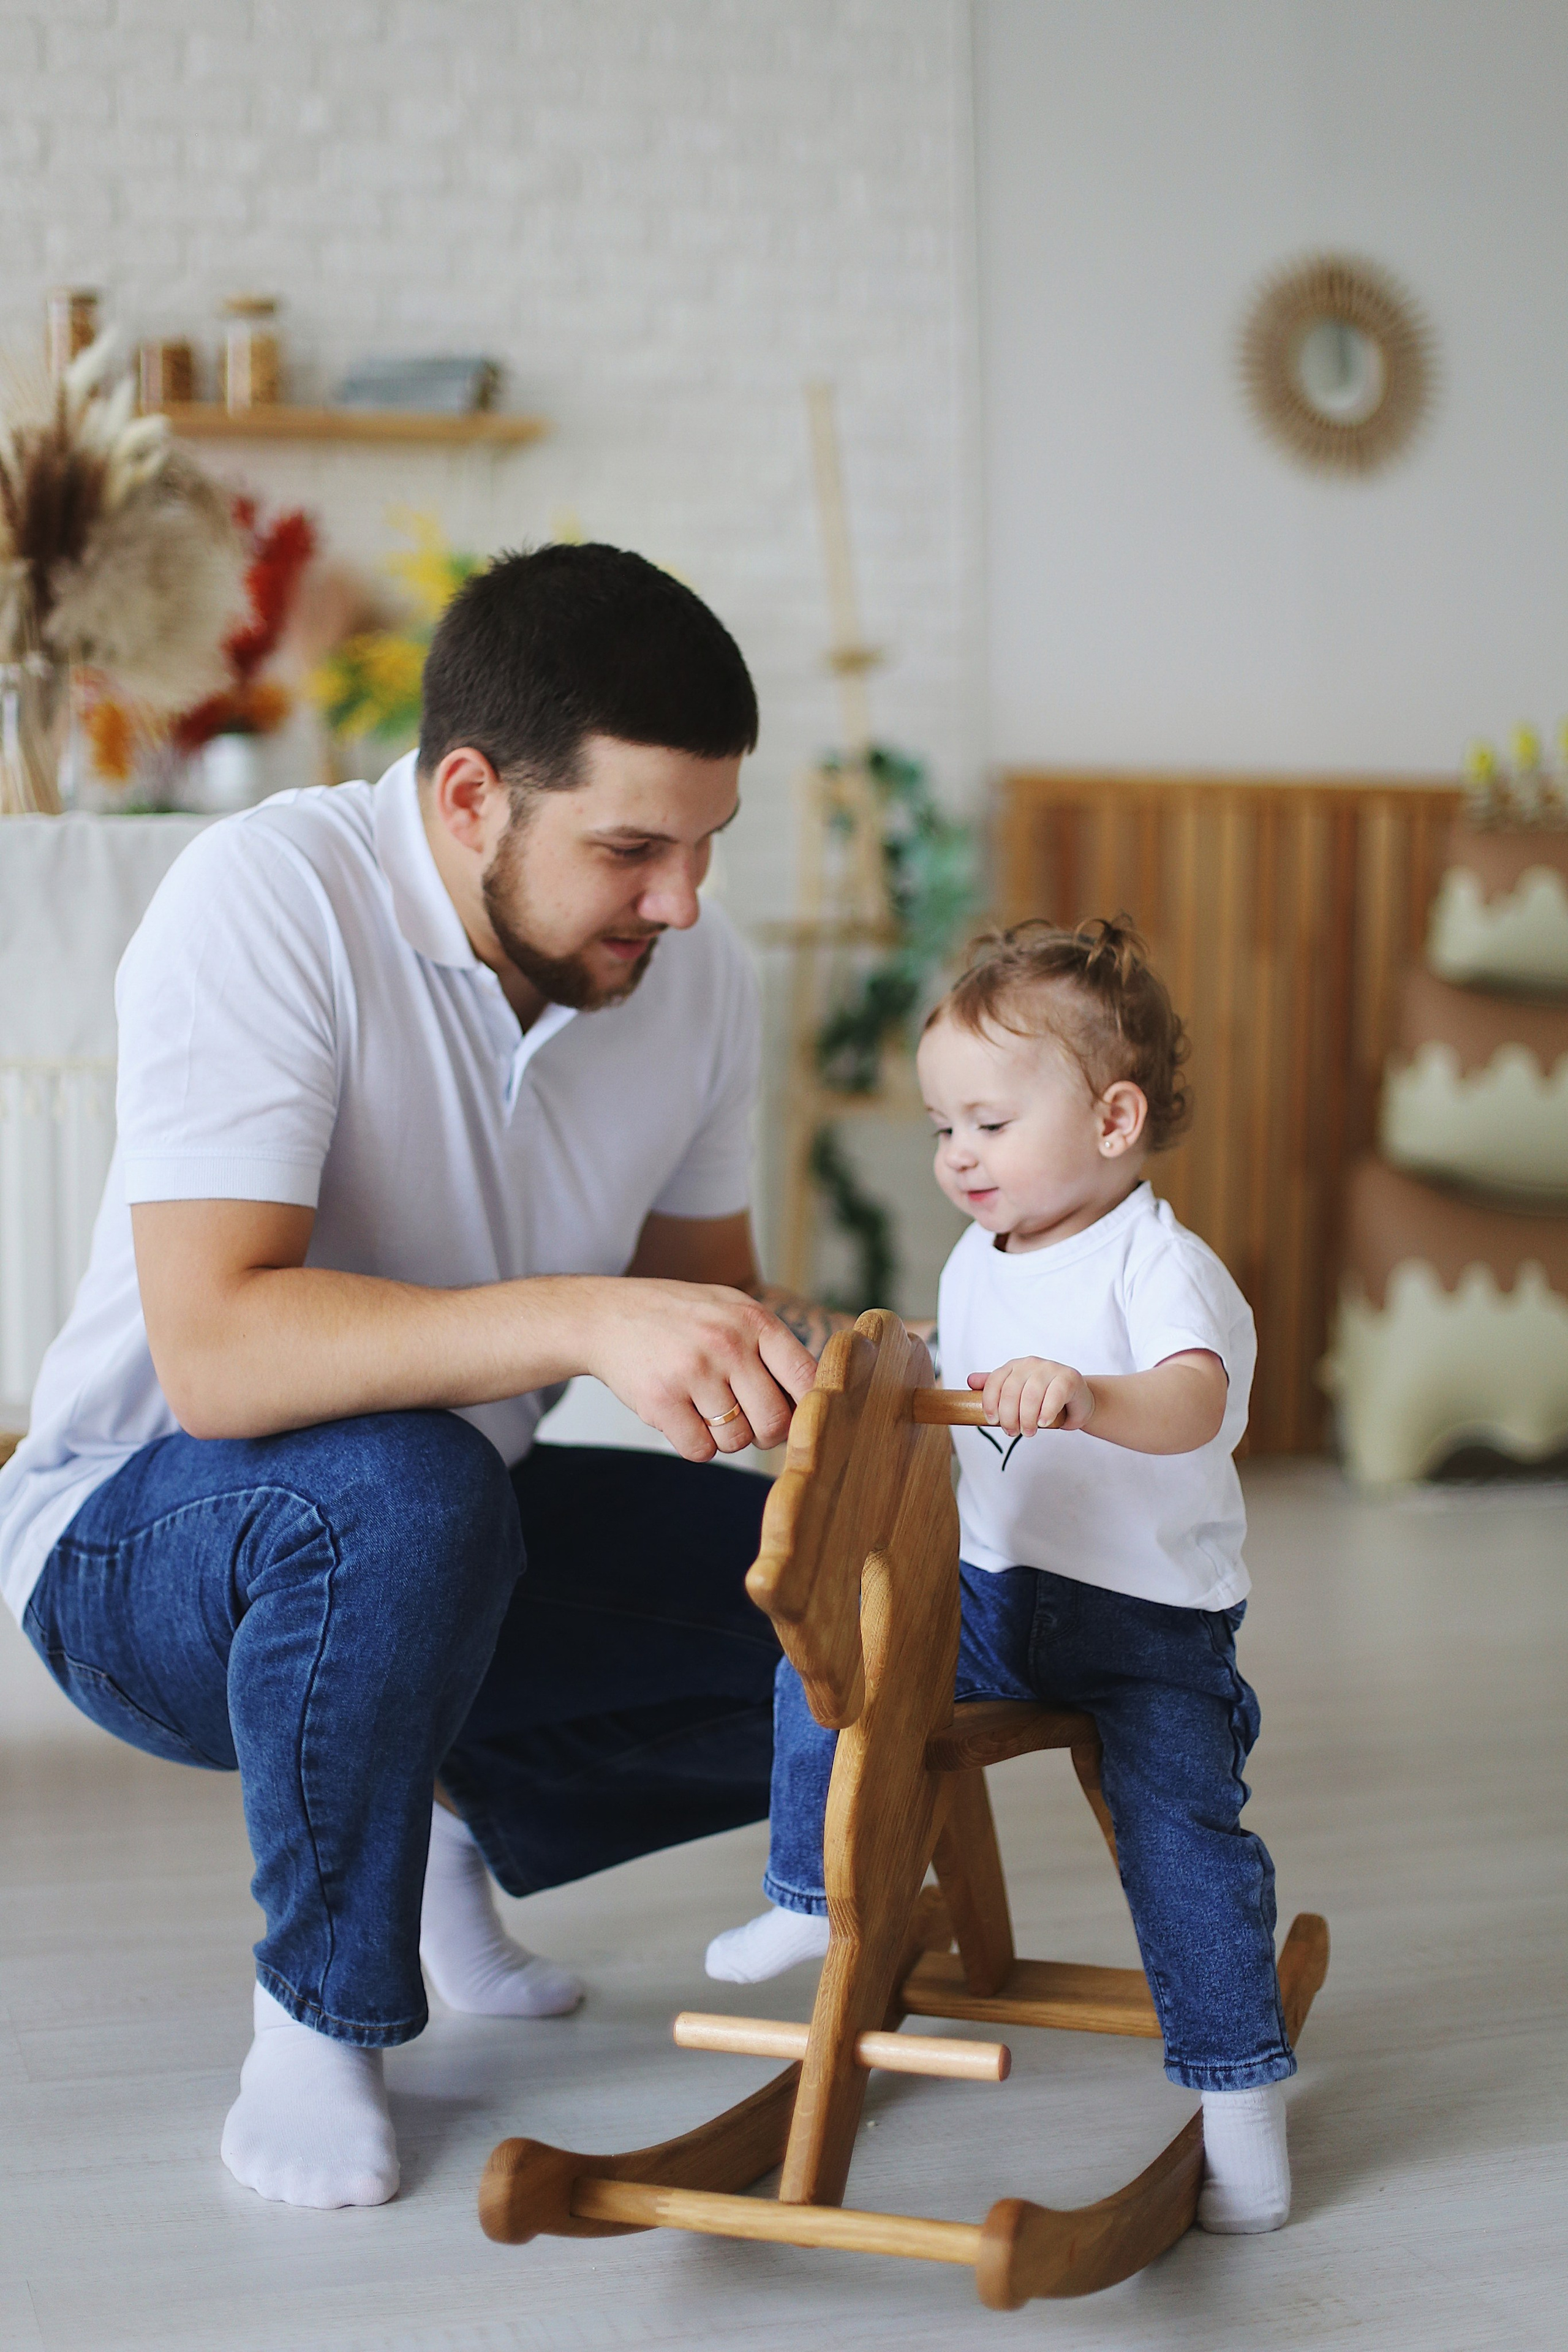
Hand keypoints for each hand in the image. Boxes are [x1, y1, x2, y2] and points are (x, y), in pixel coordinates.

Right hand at [583, 1277, 817, 1461]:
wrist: (606, 1316)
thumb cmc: (681, 1320)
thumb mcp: (731, 1311)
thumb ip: (771, 1350)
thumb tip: (813, 1407)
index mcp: (754, 1320)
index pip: (807, 1379)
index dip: (807, 1409)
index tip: (793, 1415)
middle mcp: (727, 1343)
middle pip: (775, 1423)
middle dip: (764, 1433)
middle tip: (747, 1420)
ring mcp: (692, 1371)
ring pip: (736, 1441)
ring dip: (725, 1438)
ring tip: (706, 1409)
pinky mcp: (660, 1399)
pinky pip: (699, 1451)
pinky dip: (695, 1444)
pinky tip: (683, 1417)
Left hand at [969, 1357, 1093, 1437]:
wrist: (1077, 1400)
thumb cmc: (1044, 1399)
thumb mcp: (1018, 1394)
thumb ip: (996, 1388)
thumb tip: (970, 1381)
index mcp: (1014, 1366)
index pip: (995, 1381)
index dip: (990, 1402)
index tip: (992, 1421)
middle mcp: (1030, 1363)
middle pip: (1011, 1391)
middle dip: (1009, 1416)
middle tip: (1012, 1432)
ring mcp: (1050, 1368)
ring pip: (1031, 1395)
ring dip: (1027, 1419)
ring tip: (1029, 1432)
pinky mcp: (1068, 1377)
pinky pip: (1053, 1396)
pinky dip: (1046, 1413)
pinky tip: (1043, 1423)